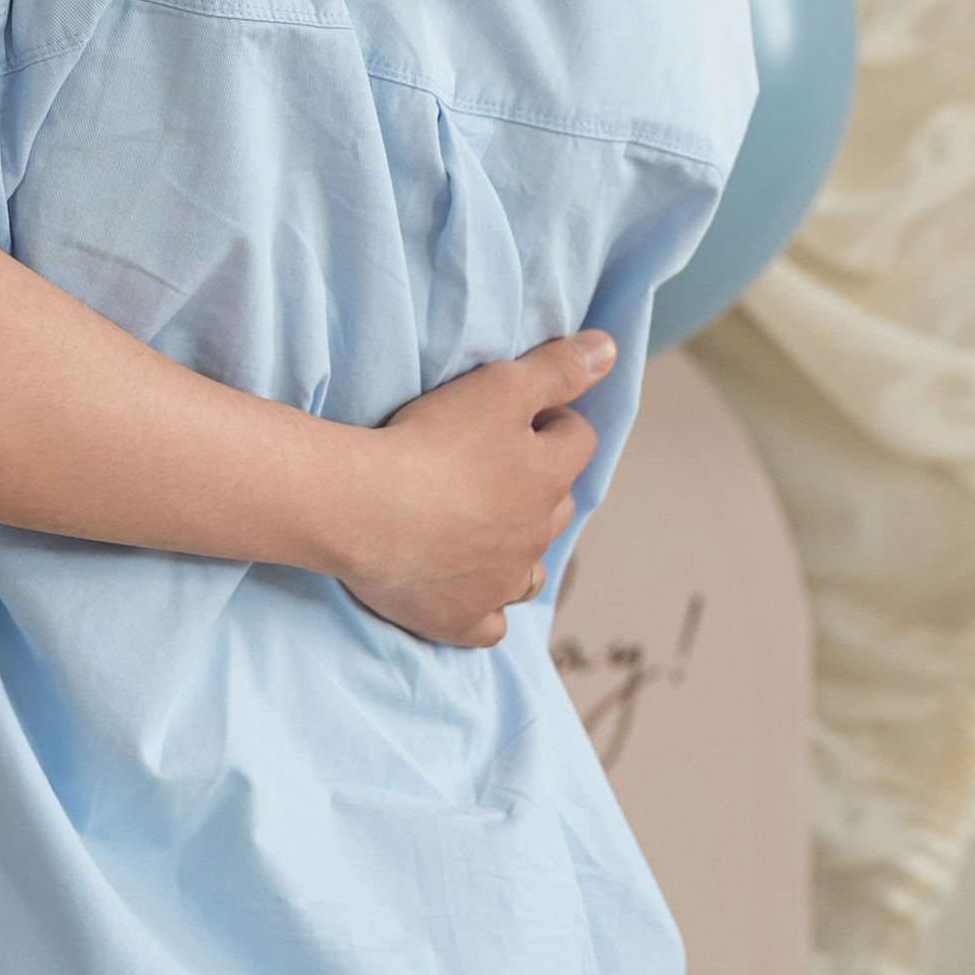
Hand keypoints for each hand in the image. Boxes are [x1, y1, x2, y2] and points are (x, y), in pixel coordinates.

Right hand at [339, 332, 615, 648]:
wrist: (365, 509)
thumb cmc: (430, 443)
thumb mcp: (499, 386)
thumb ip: (558, 368)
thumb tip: (610, 350)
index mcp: (548, 476)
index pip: (576, 439)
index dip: (550, 421)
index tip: (515, 415)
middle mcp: (535, 534)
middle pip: (556, 504)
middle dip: (535, 485)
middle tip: (484, 465)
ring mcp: (501, 582)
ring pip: (528, 567)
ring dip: (514, 548)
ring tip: (473, 526)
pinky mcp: (462, 619)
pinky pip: (489, 624)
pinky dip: (484, 608)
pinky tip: (465, 592)